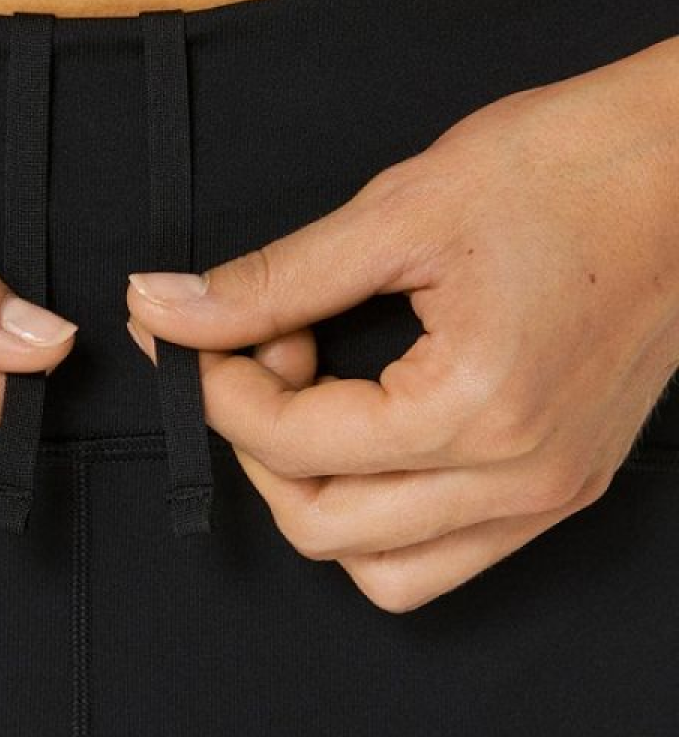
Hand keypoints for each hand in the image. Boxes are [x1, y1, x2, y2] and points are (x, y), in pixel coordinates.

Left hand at [125, 34, 678, 611]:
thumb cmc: (574, 166)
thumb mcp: (401, 211)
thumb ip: (269, 280)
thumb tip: (161, 307)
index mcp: (478, 411)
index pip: (293, 447)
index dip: (219, 388)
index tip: (202, 333)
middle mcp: (518, 480)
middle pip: (321, 528)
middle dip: (258, 446)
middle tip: (266, 357)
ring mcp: (546, 497)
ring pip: (380, 570)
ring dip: (316, 500)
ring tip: (317, 403)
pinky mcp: (559, 490)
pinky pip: (442, 558)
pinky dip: (379, 521)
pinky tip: (367, 439)